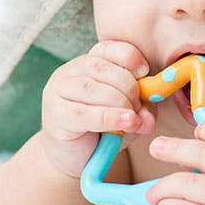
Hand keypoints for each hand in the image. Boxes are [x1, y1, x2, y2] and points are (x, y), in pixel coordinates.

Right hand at [40, 40, 154, 178]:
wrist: (76, 156)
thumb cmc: (105, 129)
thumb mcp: (130, 115)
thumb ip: (143, 110)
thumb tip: (149, 118)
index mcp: (91, 62)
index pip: (110, 48)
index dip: (131, 58)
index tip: (145, 73)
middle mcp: (71, 70)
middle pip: (103, 68)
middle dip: (129, 87)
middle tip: (139, 107)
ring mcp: (59, 90)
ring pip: (93, 89)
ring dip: (120, 103)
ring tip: (133, 119)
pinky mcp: (55, 113)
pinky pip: (84, 113)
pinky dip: (109, 118)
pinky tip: (126, 122)